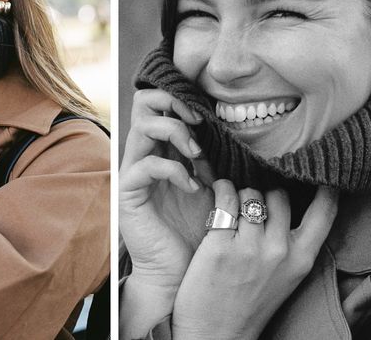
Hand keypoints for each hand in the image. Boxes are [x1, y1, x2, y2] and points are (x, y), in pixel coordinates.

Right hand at [119, 89, 210, 335]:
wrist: (182, 274)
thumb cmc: (201, 230)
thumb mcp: (216, 185)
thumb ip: (217, 156)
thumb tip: (241, 127)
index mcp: (164, 147)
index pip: (162, 102)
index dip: (184, 95)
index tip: (212, 109)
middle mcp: (145, 153)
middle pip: (144, 102)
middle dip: (175, 102)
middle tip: (200, 121)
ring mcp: (134, 171)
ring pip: (144, 126)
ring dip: (177, 133)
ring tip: (199, 155)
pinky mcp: (129, 193)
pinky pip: (147, 165)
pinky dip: (175, 170)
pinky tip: (194, 187)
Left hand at [172, 182, 338, 339]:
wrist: (216, 335)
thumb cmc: (249, 302)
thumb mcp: (285, 276)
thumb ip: (291, 242)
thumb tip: (288, 198)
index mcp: (301, 259)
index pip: (324, 212)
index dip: (325, 186)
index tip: (318, 169)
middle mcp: (279, 251)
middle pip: (279, 194)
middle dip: (265, 193)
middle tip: (252, 204)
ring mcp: (249, 248)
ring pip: (250, 193)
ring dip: (240, 193)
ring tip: (231, 207)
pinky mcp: (219, 245)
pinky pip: (225, 197)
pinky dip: (221, 190)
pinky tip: (217, 195)